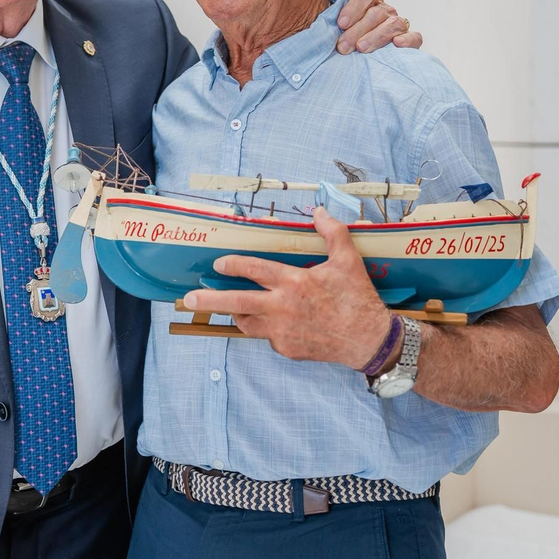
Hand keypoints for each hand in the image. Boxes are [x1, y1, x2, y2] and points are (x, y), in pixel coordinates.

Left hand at [184, 206, 392, 369]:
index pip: (254, 270)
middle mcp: (282, 307)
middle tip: (189, 300)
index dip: (233, 265)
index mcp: (294, 282)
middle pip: (236, 302)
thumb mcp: (348, 260)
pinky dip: (268, 329)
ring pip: (247, 323)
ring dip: (238, 314)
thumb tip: (319, 210)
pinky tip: (278, 323)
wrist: (368, 339)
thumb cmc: (358, 298)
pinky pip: (269, 337)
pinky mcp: (287, 349)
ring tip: (232, 308)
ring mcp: (282, 331)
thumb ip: (332, 232)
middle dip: (209, 301)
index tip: (218, 265)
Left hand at [333, 0, 422, 53]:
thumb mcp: (343, 18)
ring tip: (361, 48)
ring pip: (392, 25)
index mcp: (371, 0)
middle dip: (357, 30)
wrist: (364, 51)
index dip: (353, 8)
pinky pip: (414, 36)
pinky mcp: (411, 39)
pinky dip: (407, 39)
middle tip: (343, 45)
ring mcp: (399, 24)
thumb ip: (342, 2)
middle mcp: (386, 10)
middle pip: (375, 14)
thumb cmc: (352, 33)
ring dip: (376, 37)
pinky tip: (396, 43)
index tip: (341, 23)